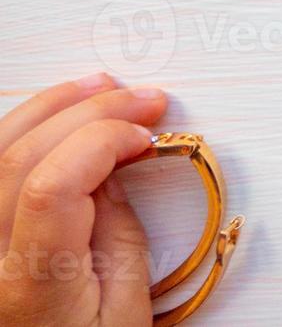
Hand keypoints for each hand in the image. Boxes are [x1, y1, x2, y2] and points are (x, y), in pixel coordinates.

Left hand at [0, 74, 168, 326]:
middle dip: (92, 111)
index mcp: (30, 283)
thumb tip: (116, 168)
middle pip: (21, 155)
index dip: (102, 140)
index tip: (147, 134)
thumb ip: (121, 233)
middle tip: (144, 100)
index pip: (51, 184)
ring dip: (52, 106)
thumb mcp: (125, 309)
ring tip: (101, 89)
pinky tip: (54, 114)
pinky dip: (22, 129)